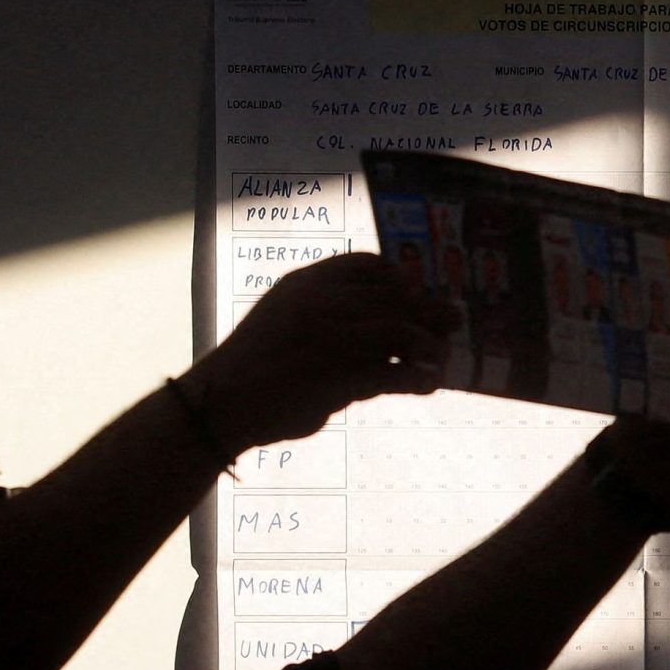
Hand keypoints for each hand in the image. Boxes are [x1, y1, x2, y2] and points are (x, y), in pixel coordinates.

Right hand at [188, 253, 458, 446]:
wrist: (218, 404)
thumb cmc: (252, 366)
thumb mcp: (284, 320)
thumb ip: (325, 313)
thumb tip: (380, 325)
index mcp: (304, 284)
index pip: (367, 265)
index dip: (400, 278)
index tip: (417, 293)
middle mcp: (320, 304)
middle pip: (394, 296)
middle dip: (427, 309)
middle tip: (451, 322)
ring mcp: (330, 339)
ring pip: (401, 329)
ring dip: (429, 344)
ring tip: (439, 358)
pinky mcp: (338, 377)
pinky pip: (394, 372)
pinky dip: (419, 378)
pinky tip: (427, 385)